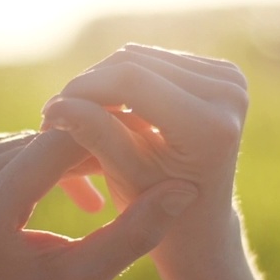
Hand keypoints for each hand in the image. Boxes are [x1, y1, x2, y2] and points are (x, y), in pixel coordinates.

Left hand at [0, 129, 197, 279]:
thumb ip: (133, 234)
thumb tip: (186, 189)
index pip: (56, 150)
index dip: (107, 144)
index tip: (147, 151)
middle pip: (40, 142)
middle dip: (89, 153)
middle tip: (134, 168)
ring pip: (25, 140)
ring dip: (63, 158)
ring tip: (95, 195)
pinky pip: (2, 145)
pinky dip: (33, 160)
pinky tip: (53, 187)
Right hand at [41, 45, 248, 268]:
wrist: (200, 222)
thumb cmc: (158, 212)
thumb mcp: (124, 175)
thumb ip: (95, 135)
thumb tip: (55, 106)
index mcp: (210, 127)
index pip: (132, 81)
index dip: (85, 90)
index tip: (49, 112)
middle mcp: (230, 94)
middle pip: (135, 63)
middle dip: (89, 85)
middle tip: (55, 113)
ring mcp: (231, 80)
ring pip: (140, 57)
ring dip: (103, 81)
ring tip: (76, 111)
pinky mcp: (223, 73)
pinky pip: (155, 60)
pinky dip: (125, 79)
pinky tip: (106, 106)